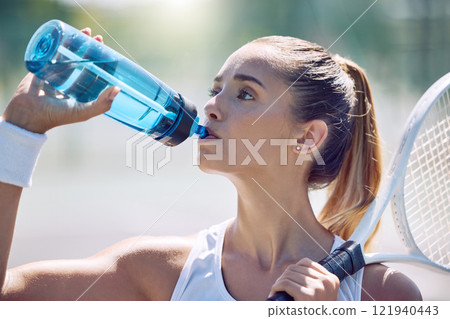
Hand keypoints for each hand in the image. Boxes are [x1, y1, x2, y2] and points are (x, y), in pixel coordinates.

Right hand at [1, 28, 119, 133]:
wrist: (28, 113)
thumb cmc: (56, 115)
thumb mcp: (82, 112)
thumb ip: (101, 105)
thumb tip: (118, 89)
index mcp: (82, 93)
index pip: (97, 76)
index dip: (104, 65)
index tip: (111, 54)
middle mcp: (71, 83)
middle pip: (85, 63)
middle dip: (93, 51)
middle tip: (99, 39)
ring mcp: (57, 75)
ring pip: (70, 56)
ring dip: (78, 44)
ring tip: (85, 32)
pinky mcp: (43, 68)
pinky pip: (53, 53)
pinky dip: (60, 44)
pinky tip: (66, 34)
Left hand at [269, 258, 339, 300]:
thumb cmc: (315, 311)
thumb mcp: (322, 294)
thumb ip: (314, 280)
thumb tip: (293, 268)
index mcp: (332, 280)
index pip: (306, 263)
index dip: (293, 269)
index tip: (287, 279)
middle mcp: (326, 282)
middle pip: (296, 268)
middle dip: (284, 276)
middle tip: (278, 287)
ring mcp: (318, 288)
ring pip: (289, 274)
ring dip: (279, 282)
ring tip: (276, 290)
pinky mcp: (308, 295)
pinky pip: (286, 284)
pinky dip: (277, 287)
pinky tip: (275, 292)